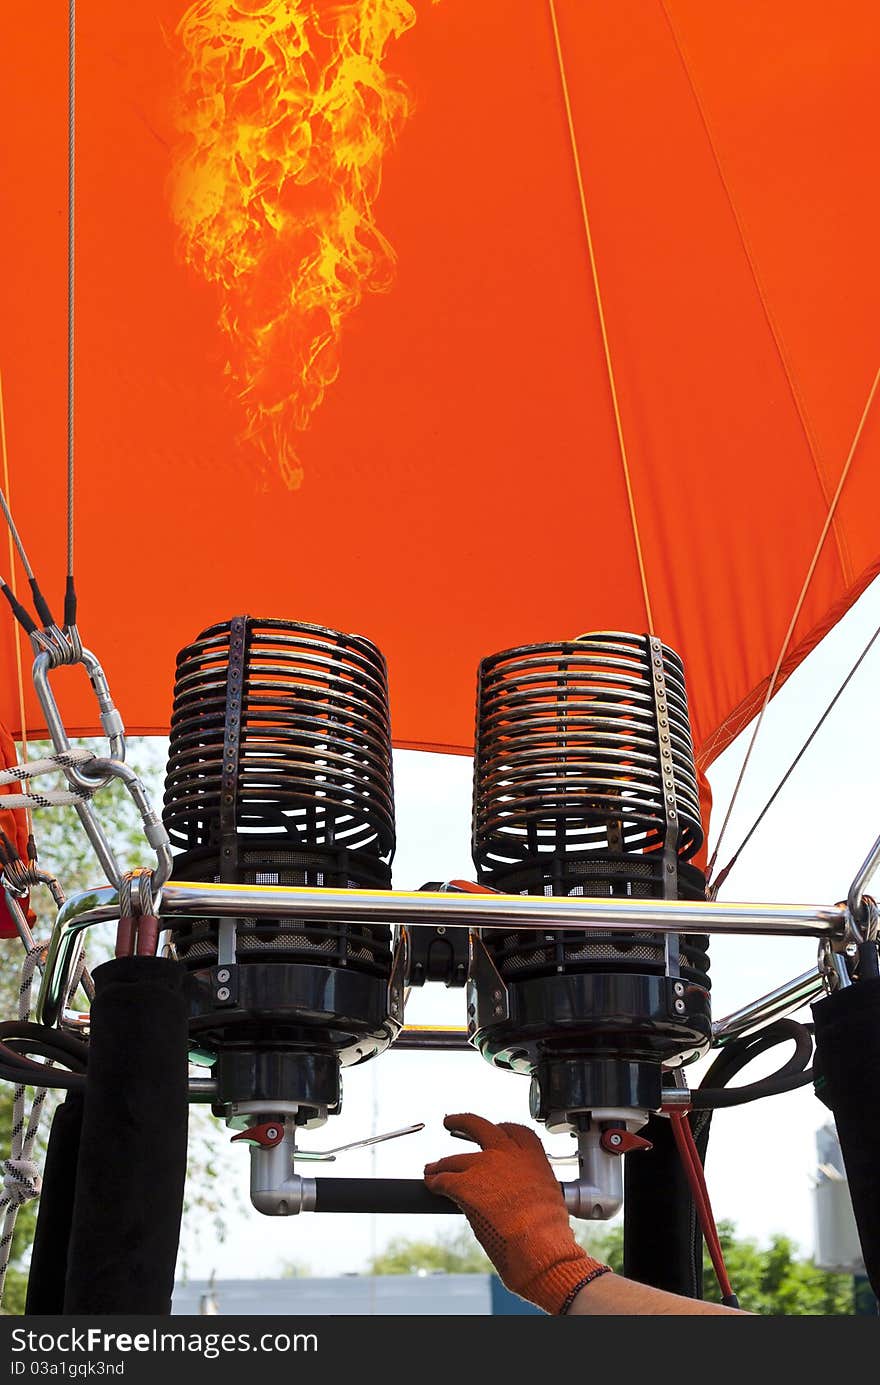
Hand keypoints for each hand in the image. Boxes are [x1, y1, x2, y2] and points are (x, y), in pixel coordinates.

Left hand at [424, 1113, 610, 1313]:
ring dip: (441, 1165)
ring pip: (454, 1159)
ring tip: (433, 1170)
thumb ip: (531, 1183)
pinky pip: (443, 1179)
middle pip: (478, 1126)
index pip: (513, 1130)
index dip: (500, 1129)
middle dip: (461, 1121)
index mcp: (531, 1156)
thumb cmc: (547, 1231)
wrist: (538, 1245)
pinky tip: (432, 1185)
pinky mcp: (464, 1184)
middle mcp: (506, 1154)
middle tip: (450, 1121)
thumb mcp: (548, 1195)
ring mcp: (484, 1166)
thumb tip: (522, 1192)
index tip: (493, 1131)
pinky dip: (435, 1182)